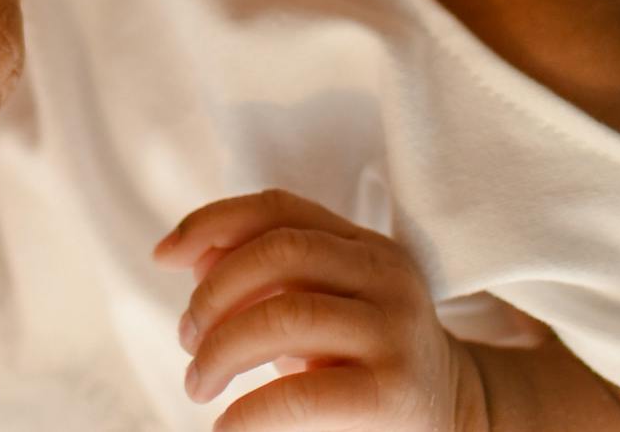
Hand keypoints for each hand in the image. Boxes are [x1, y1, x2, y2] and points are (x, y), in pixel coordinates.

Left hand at [158, 190, 484, 431]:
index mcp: (366, 246)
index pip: (278, 209)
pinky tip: (227, 425)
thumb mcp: (324, 308)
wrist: (456, 420)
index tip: (163, 255)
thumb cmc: (367, 366)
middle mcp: (387, 276)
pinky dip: (248, 412)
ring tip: (200, 383)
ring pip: (284, 314)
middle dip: (213, 294)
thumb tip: (189, 252)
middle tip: (188, 340)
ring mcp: (395, 331)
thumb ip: (266, 276)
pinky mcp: (394, 392)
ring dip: (220, 350)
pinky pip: (300, 393)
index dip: (211, 221)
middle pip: (277, 252)